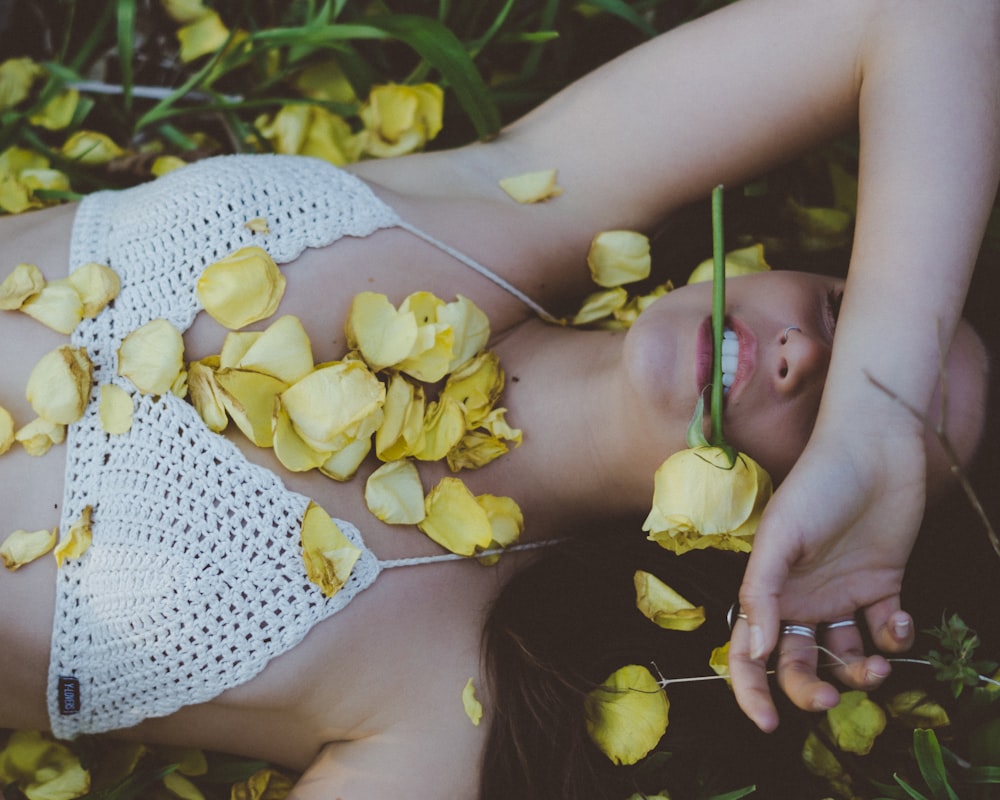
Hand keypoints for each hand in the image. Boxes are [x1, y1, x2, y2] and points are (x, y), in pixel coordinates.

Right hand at [728, 424, 925, 731]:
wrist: (874, 450)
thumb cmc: (817, 486)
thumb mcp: (779, 538)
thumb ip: (763, 594)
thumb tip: (754, 651)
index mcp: (770, 591)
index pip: (750, 652)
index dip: (752, 690)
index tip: (768, 723)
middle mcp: (803, 600)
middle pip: (799, 665)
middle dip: (812, 691)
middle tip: (832, 701)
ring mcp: (842, 595)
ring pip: (846, 658)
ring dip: (860, 675)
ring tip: (878, 668)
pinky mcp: (883, 587)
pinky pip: (885, 632)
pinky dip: (894, 640)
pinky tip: (899, 623)